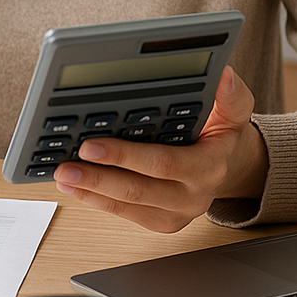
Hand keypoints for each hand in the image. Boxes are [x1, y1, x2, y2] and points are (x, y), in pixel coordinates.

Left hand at [52, 66, 267, 232]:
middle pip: (137, 189)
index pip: (162, 163)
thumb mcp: (234, 111)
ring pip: (127, 205)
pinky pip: (124, 215)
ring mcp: (176, 213)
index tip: (91, 143)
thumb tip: (225, 75)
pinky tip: (74, 187)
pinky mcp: (161, 222)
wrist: (227, 167)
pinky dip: (96, 201)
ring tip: (62, 174)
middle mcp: (193, 195)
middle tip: (67, 162)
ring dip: (90, 190)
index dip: (124, 156)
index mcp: (208, 166)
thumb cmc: (221, 134)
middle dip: (97, 176)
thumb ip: (232, 96)